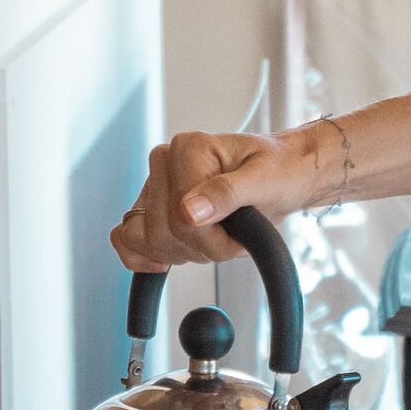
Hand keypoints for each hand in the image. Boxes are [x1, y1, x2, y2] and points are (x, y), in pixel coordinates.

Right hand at [110, 127, 330, 270]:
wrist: (284, 174)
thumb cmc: (279, 171)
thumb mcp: (265, 181)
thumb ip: (227, 194)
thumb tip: (187, 213)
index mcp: (188, 148)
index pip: (181, 218)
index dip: (214, 240)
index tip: (243, 236)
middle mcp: (164, 162)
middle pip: (162, 233)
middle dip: (202, 248)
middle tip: (233, 236)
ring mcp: (154, 185)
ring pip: (146, 241)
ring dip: (184, 253)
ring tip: (215, 237)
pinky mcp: (151, 206)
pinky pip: (126, 238)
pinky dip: (144, 257)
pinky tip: (166, 261)